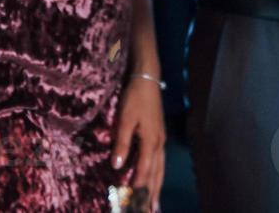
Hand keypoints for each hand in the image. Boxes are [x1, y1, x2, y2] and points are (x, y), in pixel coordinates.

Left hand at [112, 72, 165, 206]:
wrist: (147, 79)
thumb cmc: (134, 97)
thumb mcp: (125, 118)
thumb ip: (122, 142)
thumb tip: (117, 166)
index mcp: (151, 142)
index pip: (145, 171)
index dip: (139, 187)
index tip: (133, 203)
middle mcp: (159, 144)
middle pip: (157, 174)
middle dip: (152, 194)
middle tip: (151, 211)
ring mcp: (161, 140)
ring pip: (160, 169)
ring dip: (157, 187)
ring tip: (156, 204)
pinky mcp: (159, 135)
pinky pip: (160, 161)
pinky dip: (157, 174)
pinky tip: (155, 178)